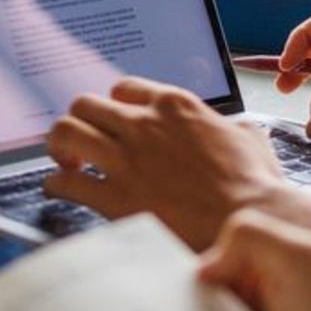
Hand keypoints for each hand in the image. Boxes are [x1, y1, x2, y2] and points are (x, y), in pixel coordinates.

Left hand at [43, 79, 287, 249]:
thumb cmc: (253, 185)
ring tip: (68, 162)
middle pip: (85, 104)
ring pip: (65, 132)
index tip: (115, 122)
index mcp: (175, 105)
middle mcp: (144, 124)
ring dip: (60, 147)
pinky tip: (61, 190)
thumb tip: (235, 130)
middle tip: (85, 142)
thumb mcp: (249, 139)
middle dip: (81, 122)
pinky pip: (65, 182)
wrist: (246, 221)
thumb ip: (232, 127)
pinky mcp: (114, 196)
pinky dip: (56, 185)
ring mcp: (126, 159)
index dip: (115, 106)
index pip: (124, 88)